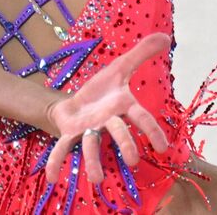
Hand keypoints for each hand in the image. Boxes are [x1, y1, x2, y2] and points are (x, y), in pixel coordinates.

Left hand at [41, 31, 172, 185]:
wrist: (76, 102)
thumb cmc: (103, 90)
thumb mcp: (121, 67)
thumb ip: (142, 53)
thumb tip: (166, 36)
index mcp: (122, 107)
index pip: (141, 118)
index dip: (152, 131)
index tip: (163, 148)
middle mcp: (107, 122)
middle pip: (117, 133)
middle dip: (125, 145)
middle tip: (133, 161)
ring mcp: (88, 130)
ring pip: (91, 146)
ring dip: (93, 162)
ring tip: (96, 180)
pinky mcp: (70, 135)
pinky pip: (62, 149)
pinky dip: (56, 162)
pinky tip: (51, 177)